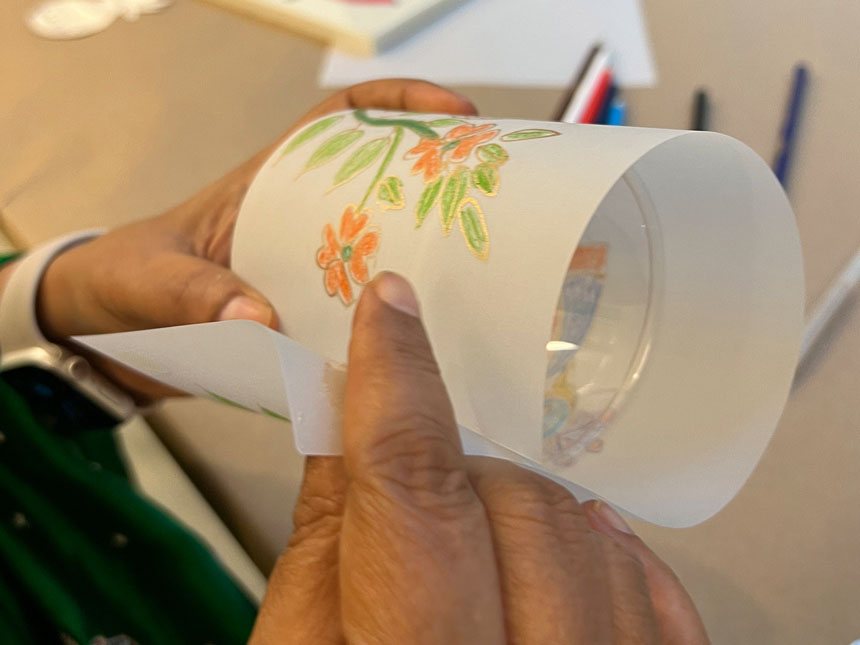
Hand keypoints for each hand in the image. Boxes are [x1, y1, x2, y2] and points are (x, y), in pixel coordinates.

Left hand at [31, 80, 476, 401]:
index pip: (341, 120)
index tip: (455, 113)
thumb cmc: (123, 280)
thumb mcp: (151, 279)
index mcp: (267, 182)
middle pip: (382, 181)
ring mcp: (305, 263)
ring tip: (479, 270)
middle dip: (439, 178)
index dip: (399, 104)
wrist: (101, 331)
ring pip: (380, 245)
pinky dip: (386, 319)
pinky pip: (359, 305)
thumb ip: (193, 294)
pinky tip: (418, 343)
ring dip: (423, 253)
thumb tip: (257, 319)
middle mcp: (297, 217)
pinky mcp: (303, 307)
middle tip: (494, 197)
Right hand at [250, 272, 708, 643]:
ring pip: (586, 528)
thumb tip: (344, 427)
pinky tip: (556, 554)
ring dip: (521, 503)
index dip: (394, 379)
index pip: (413, 486)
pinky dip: (597, 546)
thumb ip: (323, 545)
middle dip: (451, 464)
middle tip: (413, 482)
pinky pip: (649, 584)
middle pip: (509, 502)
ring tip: (471, 538)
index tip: (388, 307)